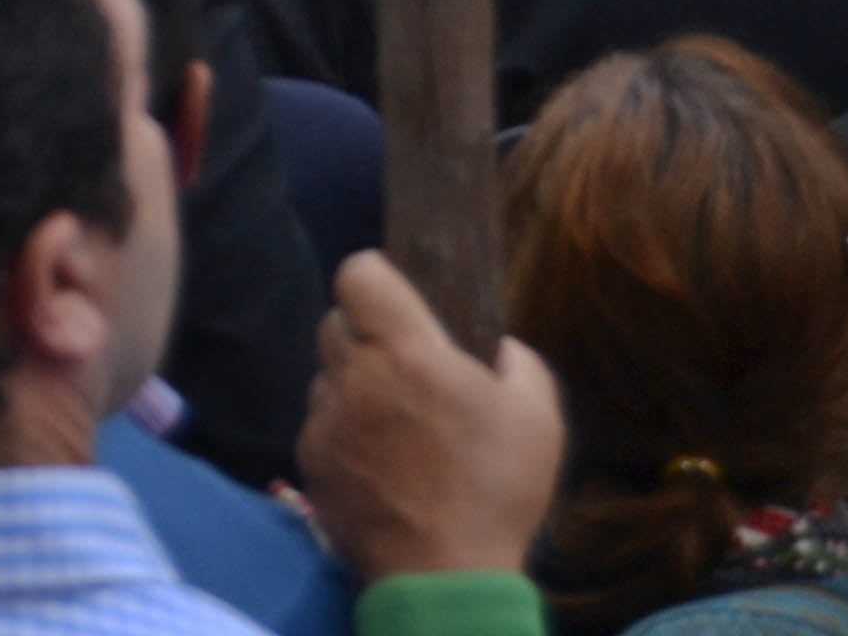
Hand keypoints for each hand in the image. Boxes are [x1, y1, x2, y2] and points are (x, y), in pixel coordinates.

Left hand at [295, 252, 566, 580]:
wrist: (442, 574)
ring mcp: (325, 418)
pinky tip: (380, 461)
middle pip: (336, 322)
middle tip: (405, 366)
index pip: (358, 273)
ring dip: (353, 383)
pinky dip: (342, 429)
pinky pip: (319, 422)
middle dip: (366, 333)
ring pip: (326, 374)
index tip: (399, 298)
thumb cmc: (495, 492)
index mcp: (406, 353)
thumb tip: (500, 346)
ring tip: (397, 422)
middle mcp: (355, 375)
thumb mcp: (538, 420)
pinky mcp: (309, 458)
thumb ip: (520, 364)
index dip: (376, 276)